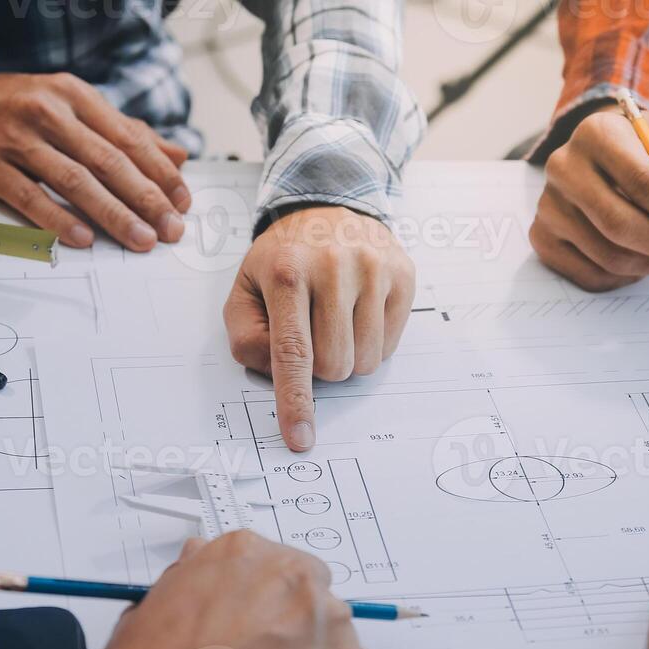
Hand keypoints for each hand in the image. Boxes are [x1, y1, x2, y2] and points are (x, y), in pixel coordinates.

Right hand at [0, 72, 189, 250]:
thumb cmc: (19, 108)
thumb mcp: (71, 106)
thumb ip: (124, 131)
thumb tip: (178, 156)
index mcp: (73, 95)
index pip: (127, 137)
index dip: (159, 171)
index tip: (182, 201)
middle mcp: (47, 112)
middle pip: (106, 160)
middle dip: (145, 198)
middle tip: (171, 228)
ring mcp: (16, 139)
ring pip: (74, 180)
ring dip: (112, 213)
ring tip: (140, 239)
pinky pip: (30, 197)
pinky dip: (59, 219)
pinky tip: (85, 239)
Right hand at [83, 531, 371, 648]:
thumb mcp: (149, 610)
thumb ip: (187, 585)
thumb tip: (194, 575)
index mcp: (243, 553)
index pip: (270, 571)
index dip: (261, 609)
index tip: (251, 634)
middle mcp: (294, 577)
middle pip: (311, 602)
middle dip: (294, 637)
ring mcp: (329, 622)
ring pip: (334, 648)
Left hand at [224, 207, 414, 450]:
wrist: (325, 210)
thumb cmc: (281, 261)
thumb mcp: (244, 292)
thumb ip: (247, 339)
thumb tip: (279, 378)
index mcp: (287, 272)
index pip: (293, 352)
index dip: (295, 401)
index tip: (300, 437)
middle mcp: (334, 267)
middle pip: (334, 366)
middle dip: (319, 368)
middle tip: (311, 335)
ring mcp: (374, 268)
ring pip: (366, 362)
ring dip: (347, 357)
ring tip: (334, 321)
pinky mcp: (403, 274)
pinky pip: (390, 346)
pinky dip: (370, 342)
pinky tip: (357, 311)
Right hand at [530, 107, 648, 291]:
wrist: (604, 154)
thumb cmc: (647, 145)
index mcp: (596, 134)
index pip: (642, 182)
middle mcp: (563, 169)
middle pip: (619, 225)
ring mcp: (548, 207)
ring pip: (608, 256)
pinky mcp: (542, 238)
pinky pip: (591, 275)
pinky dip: (626, 277)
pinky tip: (641, 258)